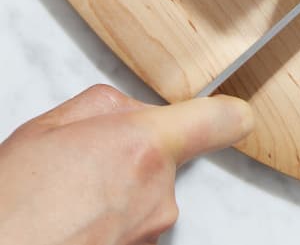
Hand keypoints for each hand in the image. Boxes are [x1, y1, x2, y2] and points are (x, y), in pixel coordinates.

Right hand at [0, 84, 252, 244]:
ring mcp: (150, 232)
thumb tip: (130, 109)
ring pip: (147, 191)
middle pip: (166, 155)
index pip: (218, 120)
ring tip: (68, 196)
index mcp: (143, 146)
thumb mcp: (50, 128)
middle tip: (83, 161)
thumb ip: (106, 107)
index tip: (237, 112)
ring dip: (118, 188)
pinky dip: (110, 218)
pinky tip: (73, 220)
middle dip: (133, 151)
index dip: (228, 113)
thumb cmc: (14, 204)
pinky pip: (134, 222)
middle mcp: (158, 193)